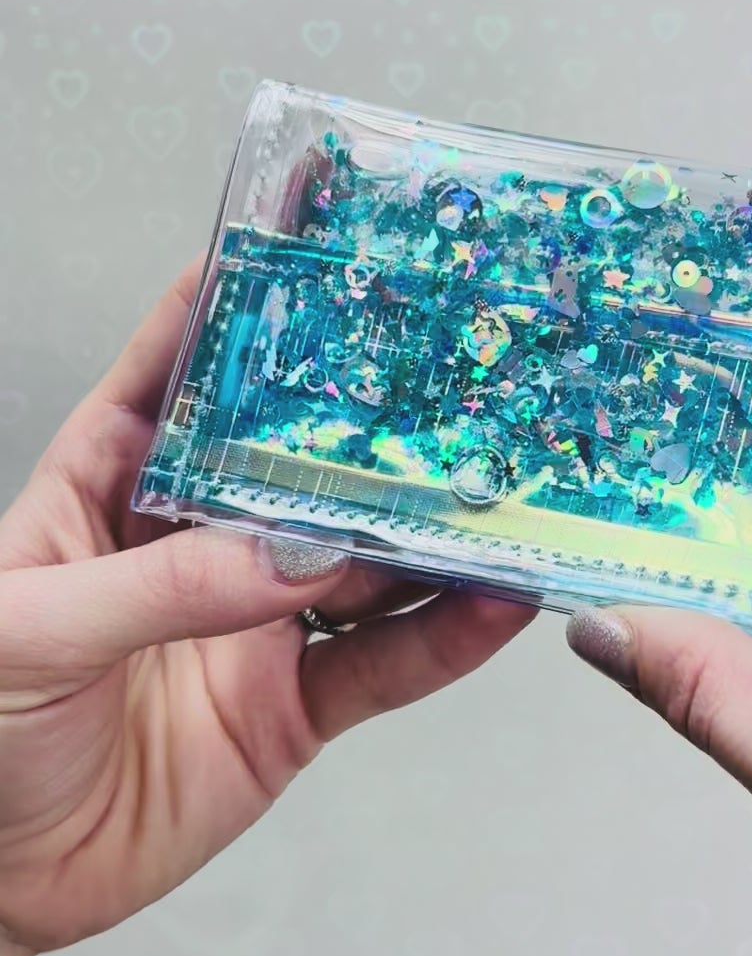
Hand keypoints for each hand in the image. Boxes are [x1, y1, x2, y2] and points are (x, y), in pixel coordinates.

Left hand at [0, 262, 531, 955]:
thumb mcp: (31, 632)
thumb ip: (162, 587)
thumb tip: (290, 555)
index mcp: (106, 490)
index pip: (177, 377)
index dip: (239, 311)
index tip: (311, 246)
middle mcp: (192, 545)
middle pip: (298, 463)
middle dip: (369, 424)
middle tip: (448, 378)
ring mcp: (250, 626)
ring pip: (361, 561)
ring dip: (430, 532)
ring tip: (500, 493)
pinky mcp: (289, 709)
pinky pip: (381, 665)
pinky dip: (442, 639)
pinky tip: (491, 603)